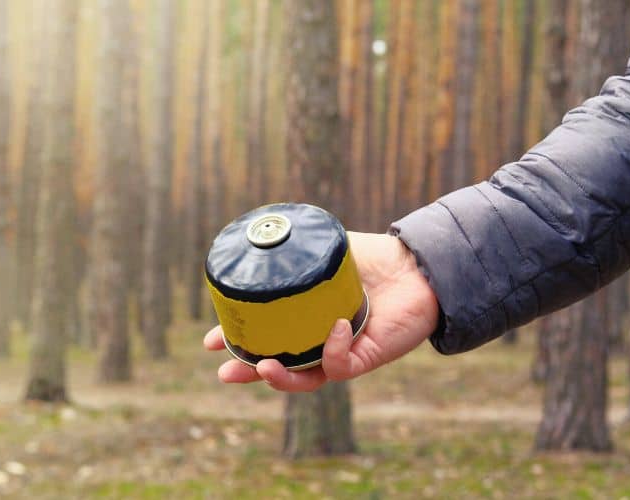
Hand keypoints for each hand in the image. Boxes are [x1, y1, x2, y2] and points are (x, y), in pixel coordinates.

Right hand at [203, 231, 439, 391]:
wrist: (416, 266)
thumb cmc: (373, 258)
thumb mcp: (326, 251)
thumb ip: (298, 250)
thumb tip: (260, 239)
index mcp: (305, 320)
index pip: (267, 337)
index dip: (239, 342)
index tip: (212, 340)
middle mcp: (319, 341)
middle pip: (278, 366)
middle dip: (249, 372)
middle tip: (224, 373)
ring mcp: (340, 352)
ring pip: (305, 378)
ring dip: (280, 378)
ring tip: (262, 368)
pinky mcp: (365, 358)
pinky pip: (341, 363)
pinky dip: (333, 349)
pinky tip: (336, 327)